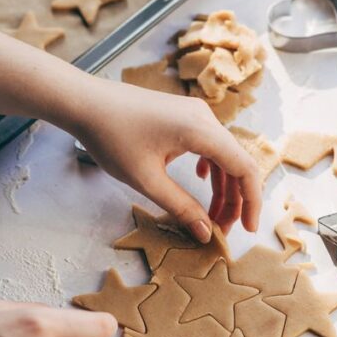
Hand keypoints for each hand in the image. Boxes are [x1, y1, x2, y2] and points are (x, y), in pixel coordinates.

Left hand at [70, 79, 261, 241]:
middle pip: (236, 163)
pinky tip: (201, 181)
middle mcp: (204, 118)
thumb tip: (205, 233)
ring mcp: (195, 114)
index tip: (248, 229)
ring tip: (210, 216)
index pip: (244, 168)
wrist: (85, 103)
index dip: (251, 201)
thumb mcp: (146, 180)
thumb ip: (180, 207)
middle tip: (221, 230)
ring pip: (222, 155)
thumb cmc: (111, 137)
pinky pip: (209, 144)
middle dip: (233, 200)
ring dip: (221, 187)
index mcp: (201, 130)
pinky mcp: (183, 115)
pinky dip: (211, 168)